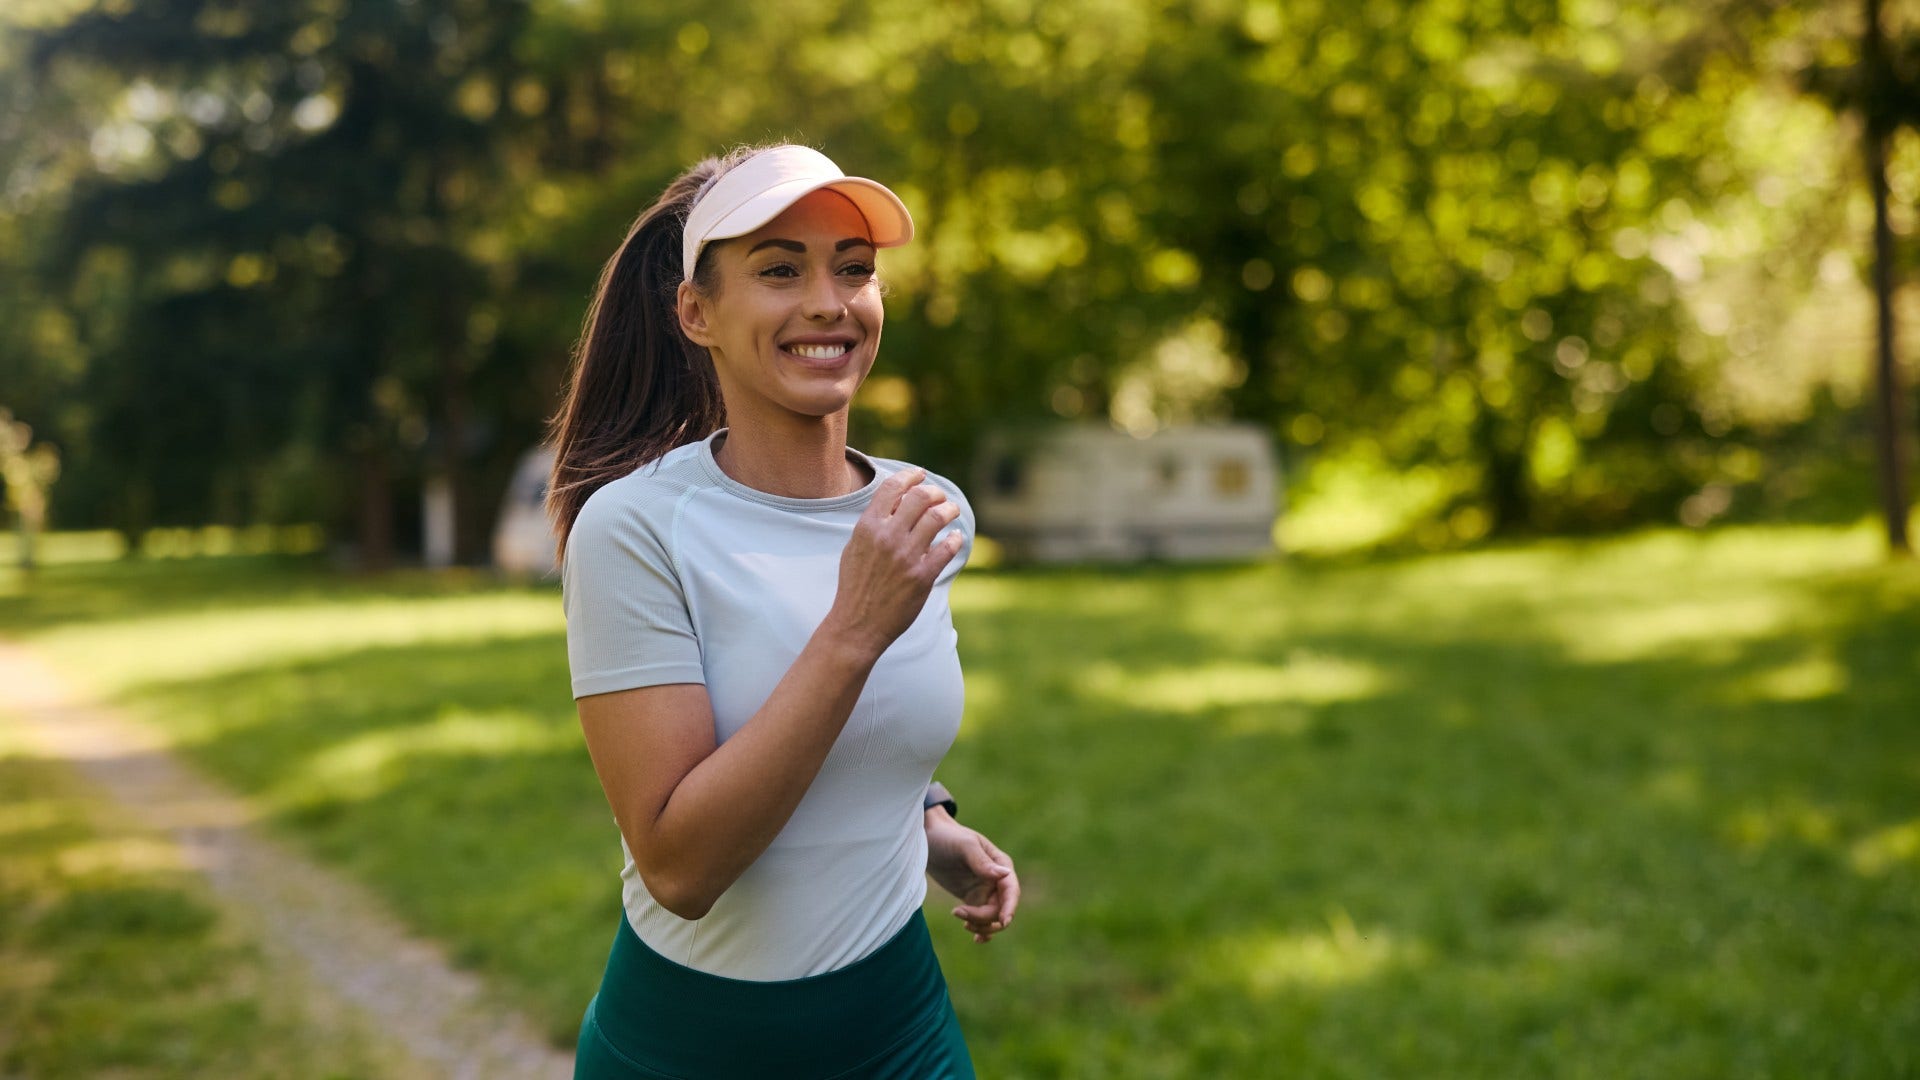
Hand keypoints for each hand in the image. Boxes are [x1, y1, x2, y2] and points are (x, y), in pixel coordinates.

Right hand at [825, 468, 964, 656]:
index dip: (910, 476)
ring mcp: (906, 557)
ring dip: (949, 510)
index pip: (893, 488)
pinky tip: (955, 538)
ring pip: (937, 518)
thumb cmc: (855, 585)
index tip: (921, 475)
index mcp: (868, 527)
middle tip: (940, 497)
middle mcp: (887, 537)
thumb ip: (873, 524)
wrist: (857, 624)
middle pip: (920, 497)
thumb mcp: (854, 548)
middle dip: (935, 492)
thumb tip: (895, 502)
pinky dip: (955, 539)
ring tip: (952, 511)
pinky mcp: (922, 577)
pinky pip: (947, 548)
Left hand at [925, 808, 1019, 942]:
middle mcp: (996, 880)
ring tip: (961, 921)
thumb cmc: (947, 837)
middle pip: (1001, 908)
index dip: (1010, 907)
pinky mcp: (972, 898)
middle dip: (985, 918)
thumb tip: (1004, 875)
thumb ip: (982, 862)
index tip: (1003, 921)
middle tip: (959, 912)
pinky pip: (982, 919)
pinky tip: (975, 938)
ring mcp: (985, 890)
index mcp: (1001, 865)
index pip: (1011, 890)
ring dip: (981, 925)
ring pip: (992, 917)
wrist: (928, 838)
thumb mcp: (964, 846)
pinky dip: (982, 930)